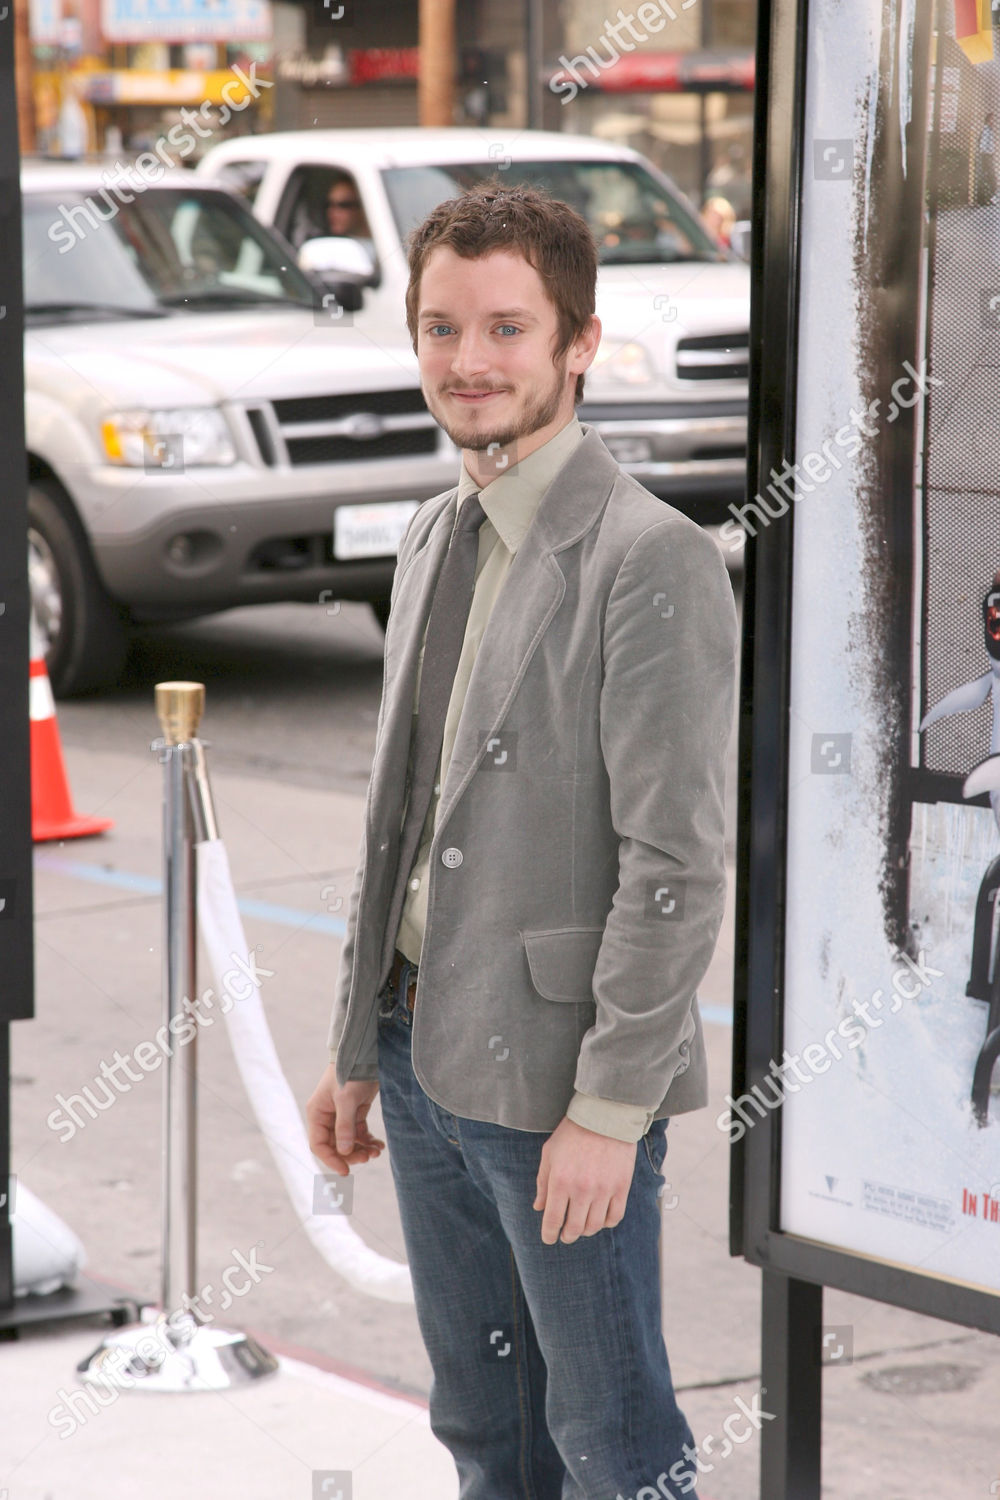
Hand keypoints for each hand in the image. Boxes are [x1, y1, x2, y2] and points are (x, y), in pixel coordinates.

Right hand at [306, 1064, 384, 1176]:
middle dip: (351, 1155)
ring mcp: (341, 1115)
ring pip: (349, 1142)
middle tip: (368, 1158)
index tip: (346, 1172)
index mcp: (317, 1113)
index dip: (331, 1160)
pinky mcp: (356, 1112)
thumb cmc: (350, 1072)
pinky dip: (368, 1141)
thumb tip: (343, 1152)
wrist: (366, 1053)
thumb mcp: (346, 1099)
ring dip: (361, 1149)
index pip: (319, 1145)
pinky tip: (380, 1145)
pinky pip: (359, 1134)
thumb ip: (344, 1126)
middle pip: (335, 1146)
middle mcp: (327, 1116)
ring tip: (377, 1151)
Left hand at [533, 1116, 635, 1244]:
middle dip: (567, 1236)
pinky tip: (600, 1218)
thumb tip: (539, 1207)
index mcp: (560, 1181)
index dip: (549, 1234)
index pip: (553, 1220)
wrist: (604, 1116)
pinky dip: (606, 1223)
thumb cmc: (573, 1133)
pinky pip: (614, 1217)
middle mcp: (582, 1189)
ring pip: (594, 1226)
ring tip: (581, 1227)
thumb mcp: (549, 1154)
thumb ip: (543, 1183)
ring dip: (585, 1230)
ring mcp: (603, 1190)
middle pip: (574, 1228)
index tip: (549, 1238)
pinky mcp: (621, 1187)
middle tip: (565, 1236)